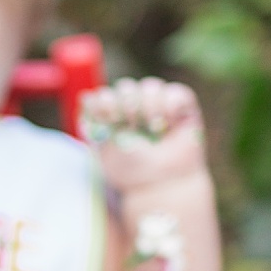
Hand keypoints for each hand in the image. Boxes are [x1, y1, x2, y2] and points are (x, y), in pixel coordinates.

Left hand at [79, 77, 206, 192]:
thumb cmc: (131, 170)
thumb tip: (86, 96)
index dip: (106, 102)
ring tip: (154, 130)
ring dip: (150, 107)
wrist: (162, 184)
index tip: (111, 119)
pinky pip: (175, 92)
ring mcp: (158, 104)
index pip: (105, 94)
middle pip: (126, 87)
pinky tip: (171, 126)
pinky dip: (171, 107)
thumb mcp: (106, 146)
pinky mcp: (183, 107)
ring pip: (150, 86)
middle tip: (132, 127)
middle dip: (128, 106)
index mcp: (113, 115)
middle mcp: (134, 106)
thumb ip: (96, 120)